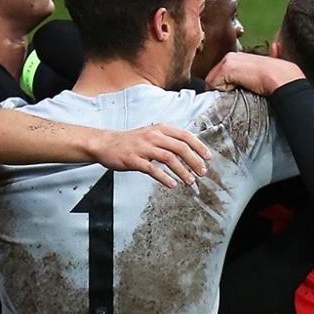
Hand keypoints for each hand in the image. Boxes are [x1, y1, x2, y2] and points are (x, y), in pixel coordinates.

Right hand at [90, 123, 211, 187]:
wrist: (105, 144)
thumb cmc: (131, 141)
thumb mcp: (151, 134)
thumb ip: (168, 139)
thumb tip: (189, 149)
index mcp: (160, 129)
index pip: (185, 136)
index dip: (199, 147)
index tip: (208, 157)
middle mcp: (153, 136)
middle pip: (181, 147)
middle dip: (195, 161)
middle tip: (202, 172)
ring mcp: (143, 147)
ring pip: (169, 159)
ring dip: (183, 171)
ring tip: (190, 181)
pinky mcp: (134, 160)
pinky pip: (153, 170)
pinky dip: (165, 178)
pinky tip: (172, 185)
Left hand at [205, 52, 304, 95]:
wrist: (282, 78)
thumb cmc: (279, 76)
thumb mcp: (268, 69)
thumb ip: (267, 59)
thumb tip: (276, 45)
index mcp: (238, 57)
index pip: (220, 75)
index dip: (226, 86)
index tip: (239, 90)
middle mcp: (231, 56)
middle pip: (213, 78)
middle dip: (221, 88)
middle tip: (240, 91)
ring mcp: (228, 60)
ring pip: (212, 82)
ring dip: (223, 91)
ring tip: (241, 90)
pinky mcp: (227, 67)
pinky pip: (214, 85)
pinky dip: (224, 91)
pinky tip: (240, 88)